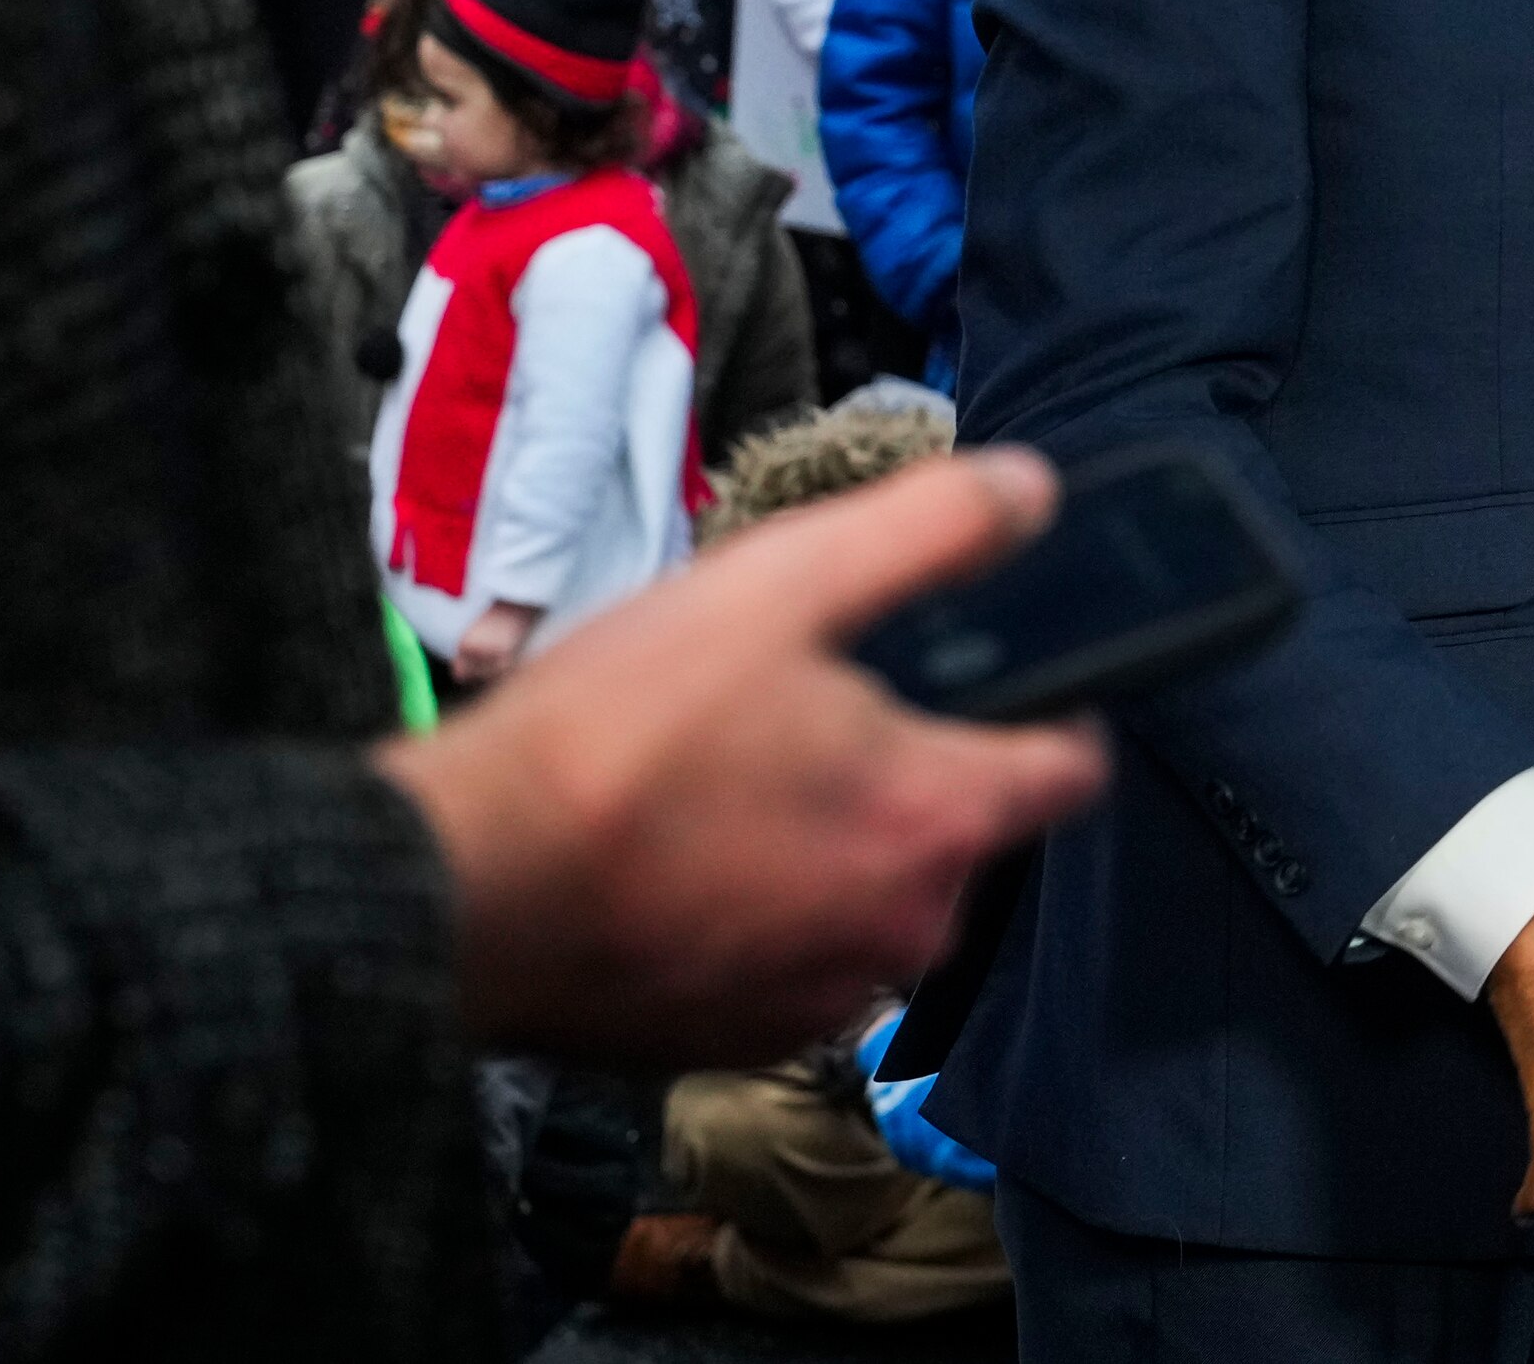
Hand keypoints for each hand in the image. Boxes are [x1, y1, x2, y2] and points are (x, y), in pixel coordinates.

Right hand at [376, 448, 1105, 1062]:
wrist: (463, 886)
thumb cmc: (621, 734)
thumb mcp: (782, 584)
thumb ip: (928, 530)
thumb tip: (1031, 492)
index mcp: (939, 821)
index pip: (1070, 770)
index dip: (1049, 709)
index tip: (995, 678)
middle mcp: (905, 931)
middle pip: (957, 829)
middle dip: (902, 769)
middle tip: (796, 710)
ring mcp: (823, 999)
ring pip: (869, 895)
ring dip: (826, 844)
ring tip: (724, 780)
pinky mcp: (740, 1041)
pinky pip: (791, 958)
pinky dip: (757, 911)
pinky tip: (681, 859)